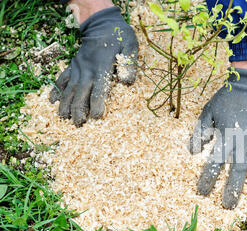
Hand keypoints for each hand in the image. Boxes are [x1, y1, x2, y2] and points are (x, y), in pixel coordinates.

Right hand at [50, 6, 137, 126]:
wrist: (100, 23)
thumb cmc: (118, 36)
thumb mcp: (129, 46)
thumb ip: (128, 64)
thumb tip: (127, 82)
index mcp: (102, 67)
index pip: (99, 89)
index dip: (97, 103)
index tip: (96, 117)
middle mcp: (87, 69)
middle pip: (81, 92)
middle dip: (78, 109)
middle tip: (78, 124)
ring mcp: (78, 67)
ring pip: (69, 88)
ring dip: (66, 103)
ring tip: (63, 118)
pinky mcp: (73, 65)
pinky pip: (62, 78)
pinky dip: (56, 90)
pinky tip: (51, 102)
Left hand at [189, 68, 246, 208]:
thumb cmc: (228, 99)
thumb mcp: (207, 112)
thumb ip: (199, 133)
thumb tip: (193, 152)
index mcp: (226, 139)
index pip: (214, 166)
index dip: (207, 180)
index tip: (202, 193)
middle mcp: (244, 145)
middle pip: (237, 174)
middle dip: (232, 191)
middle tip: (229, 207)